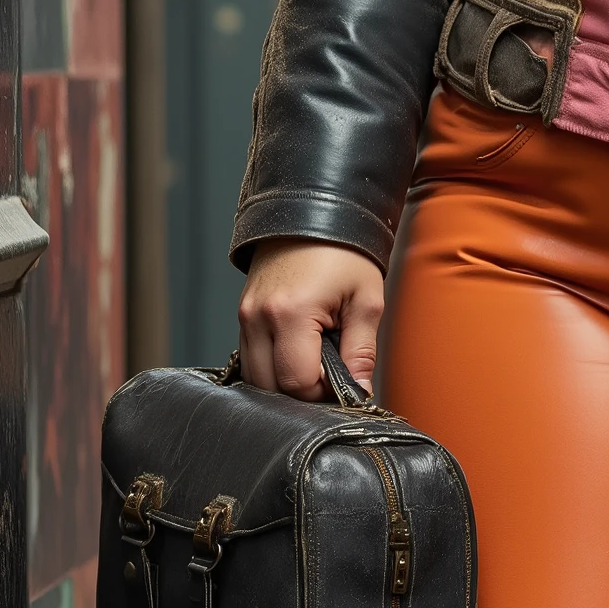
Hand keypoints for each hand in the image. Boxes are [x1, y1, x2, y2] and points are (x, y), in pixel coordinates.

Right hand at [239, 242, 384, 399]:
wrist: (314, 214)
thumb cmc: (344, 252)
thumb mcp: (366, 301)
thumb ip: (362, 352)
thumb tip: (358, 390)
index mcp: (290, 314)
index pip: (297, 383)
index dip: (323, 393)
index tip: (343, 383)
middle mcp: (258, 317)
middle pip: (271, 386)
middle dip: (302, 391)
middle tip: (331, 375)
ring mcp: (245, 316)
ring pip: (256, 377)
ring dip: (284, 381)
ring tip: (315, 361)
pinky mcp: (242, 315)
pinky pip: (251, 358)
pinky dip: (272, 366)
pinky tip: (297, 353)